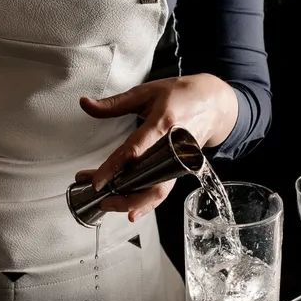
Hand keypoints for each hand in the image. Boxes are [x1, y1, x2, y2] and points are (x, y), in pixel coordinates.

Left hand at [78, 74, 238, 221]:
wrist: (215, 103)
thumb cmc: (181, 94)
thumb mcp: (146, 92)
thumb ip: (114, 103)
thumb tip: (85, 104)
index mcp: (163, 123)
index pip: (135, 151)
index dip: (115, 168)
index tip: (97, 181)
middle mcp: (173, 146)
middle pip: (149, 180)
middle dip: (124, 195)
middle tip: (101, 199)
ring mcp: (179, 160)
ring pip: (159, 191)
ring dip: (134, 203)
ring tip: (110, 205)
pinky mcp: (180, 168)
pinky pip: (163, 189)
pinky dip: (146, 201)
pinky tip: (130, 208)